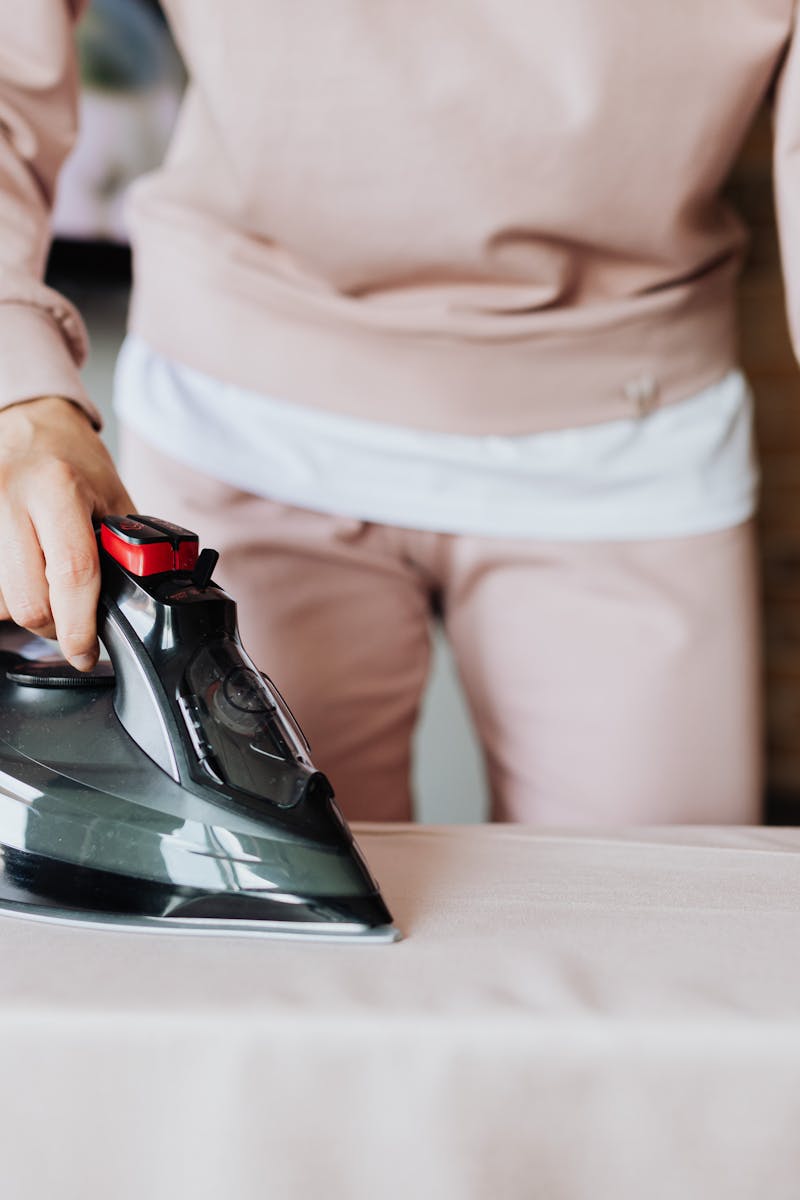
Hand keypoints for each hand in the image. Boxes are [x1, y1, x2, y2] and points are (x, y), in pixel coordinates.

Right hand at [0, 395, 133, 669]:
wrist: (27, 420)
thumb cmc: (72, 459)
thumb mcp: (111, 495)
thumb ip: (122, 546)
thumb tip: (136, 598)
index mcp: (58, 489)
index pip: (72, 573)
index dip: (81, 626)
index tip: (87, 652)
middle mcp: (12, 498)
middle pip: (28, 600)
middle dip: (55, 627)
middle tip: (72, 624)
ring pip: (2, 603)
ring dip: (29, 612)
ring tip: (49, 593)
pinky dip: (8, 596)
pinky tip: (26, 579)